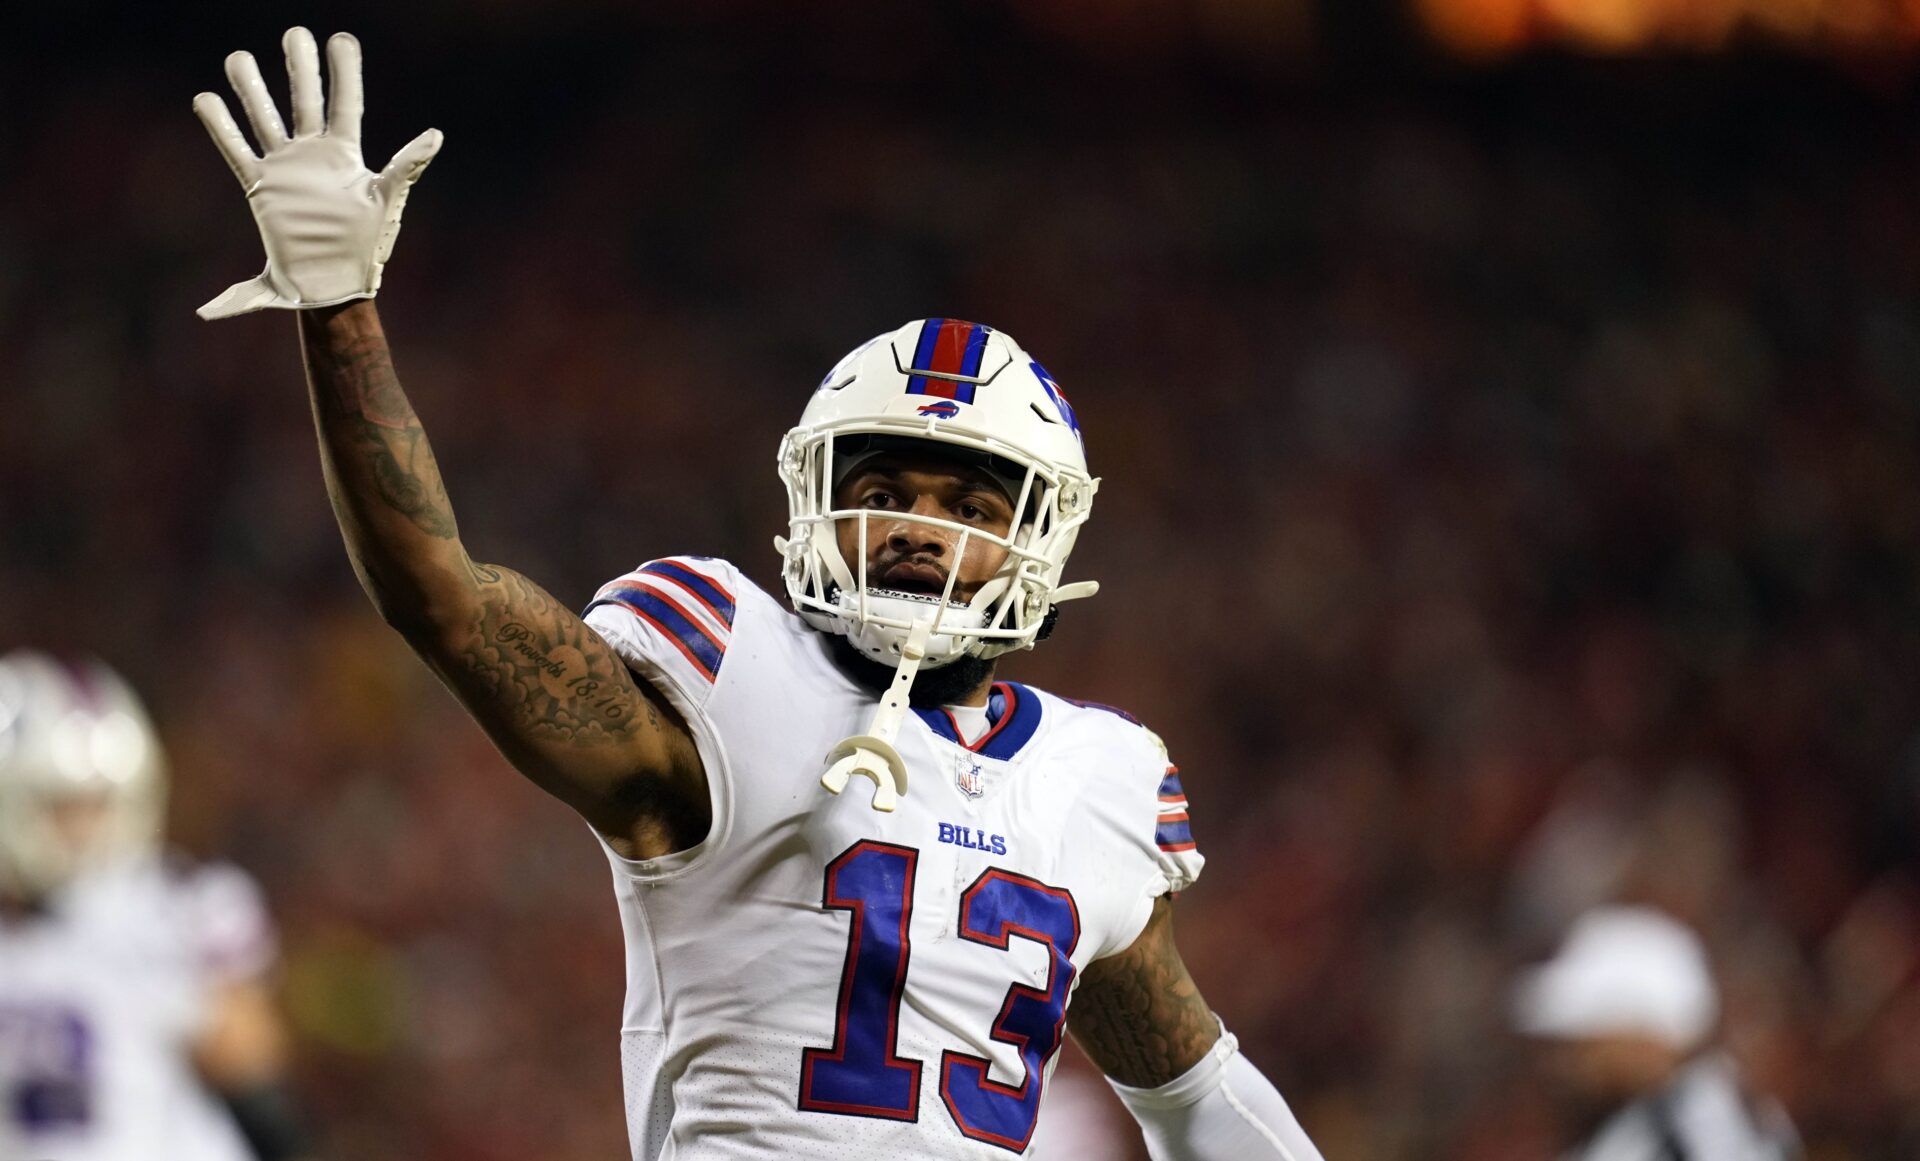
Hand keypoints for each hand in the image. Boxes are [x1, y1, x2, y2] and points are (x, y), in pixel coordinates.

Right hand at [194, 28, 441, 319]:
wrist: (333, 287)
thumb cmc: (366, 250)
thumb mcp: (388, 201)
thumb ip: (407, 166)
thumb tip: (436, 135)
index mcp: (346, 159)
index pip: (345, 105)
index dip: (344, 73)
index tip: (340, 40)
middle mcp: (314, 158)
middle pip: (304, 102)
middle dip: (298, 68)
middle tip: (294, 33)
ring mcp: (286, 170)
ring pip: (266, 120)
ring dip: (253, 90)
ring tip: (239, 57)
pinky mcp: (261, 189)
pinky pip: (237, 151)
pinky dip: (222, 127)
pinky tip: (206, 99)